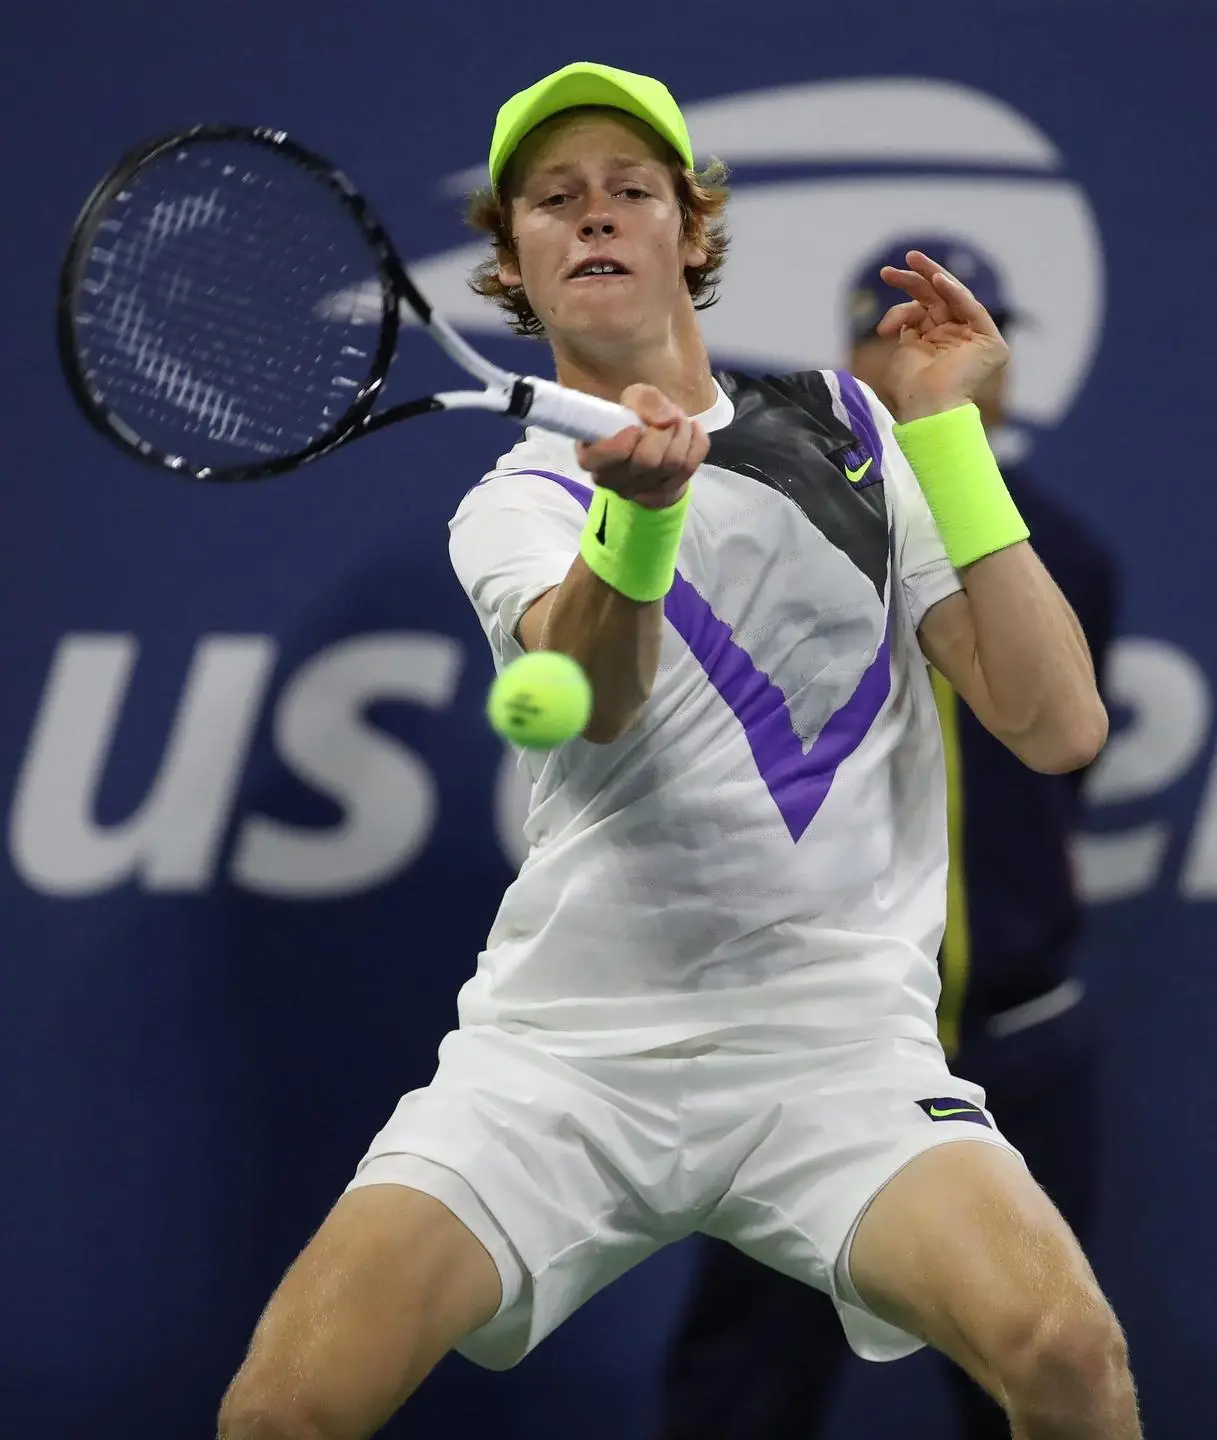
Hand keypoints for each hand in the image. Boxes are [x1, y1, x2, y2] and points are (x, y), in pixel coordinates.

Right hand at [575, 384, 707, 508]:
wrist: (654, 444)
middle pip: (647, 460)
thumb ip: (643, 399)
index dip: (625, 440)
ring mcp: (639, 492)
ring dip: (682, 433)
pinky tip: (692, 430)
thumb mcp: (632, 399)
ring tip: (679, 421)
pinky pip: (689, 468)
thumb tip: (666, 419)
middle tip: (666, 418)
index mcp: (592, 456)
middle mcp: (612, 480)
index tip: (635, 426)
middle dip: (663, 431)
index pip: (608, 456)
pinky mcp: (664, 495)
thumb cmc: (633, 419)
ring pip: (672, 463)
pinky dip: (697, 443)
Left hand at [875, 250, 1009, 422]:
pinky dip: (956, 294)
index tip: (886, 275)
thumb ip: (910, 322)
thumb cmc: (911, 388)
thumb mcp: (906, 345)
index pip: (924, 306)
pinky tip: (938, 281)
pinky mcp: (991, 344)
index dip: (906, 291)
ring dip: (933, 277)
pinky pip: (973, 310)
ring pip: (956, 298)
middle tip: (902, 260)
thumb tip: (907, 307)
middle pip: (940, 298)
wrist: (926, 408)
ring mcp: (976, 340)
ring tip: (911, 262)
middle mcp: (959, 338)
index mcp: (938, 340)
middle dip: (919, 277)